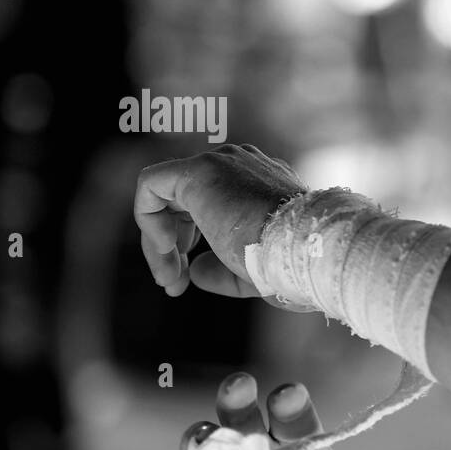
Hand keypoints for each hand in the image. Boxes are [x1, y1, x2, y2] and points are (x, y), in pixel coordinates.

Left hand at [134, 144, 306, 304]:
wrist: (302, 251)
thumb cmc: (287, 264)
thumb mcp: (250, 271)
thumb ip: (221, 269)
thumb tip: (194, 271)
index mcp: (258, 184)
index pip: (208, 207)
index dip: (188, 244)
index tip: (186, 280)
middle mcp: (239, 167)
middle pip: (183, 204)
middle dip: (172, 248)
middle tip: (172, 285)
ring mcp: (221, 163)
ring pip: (165, 198)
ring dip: (158, 243)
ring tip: (169, 277)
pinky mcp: (199, 169)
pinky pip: (152, 185)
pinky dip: (148, 217)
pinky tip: (164, 246)